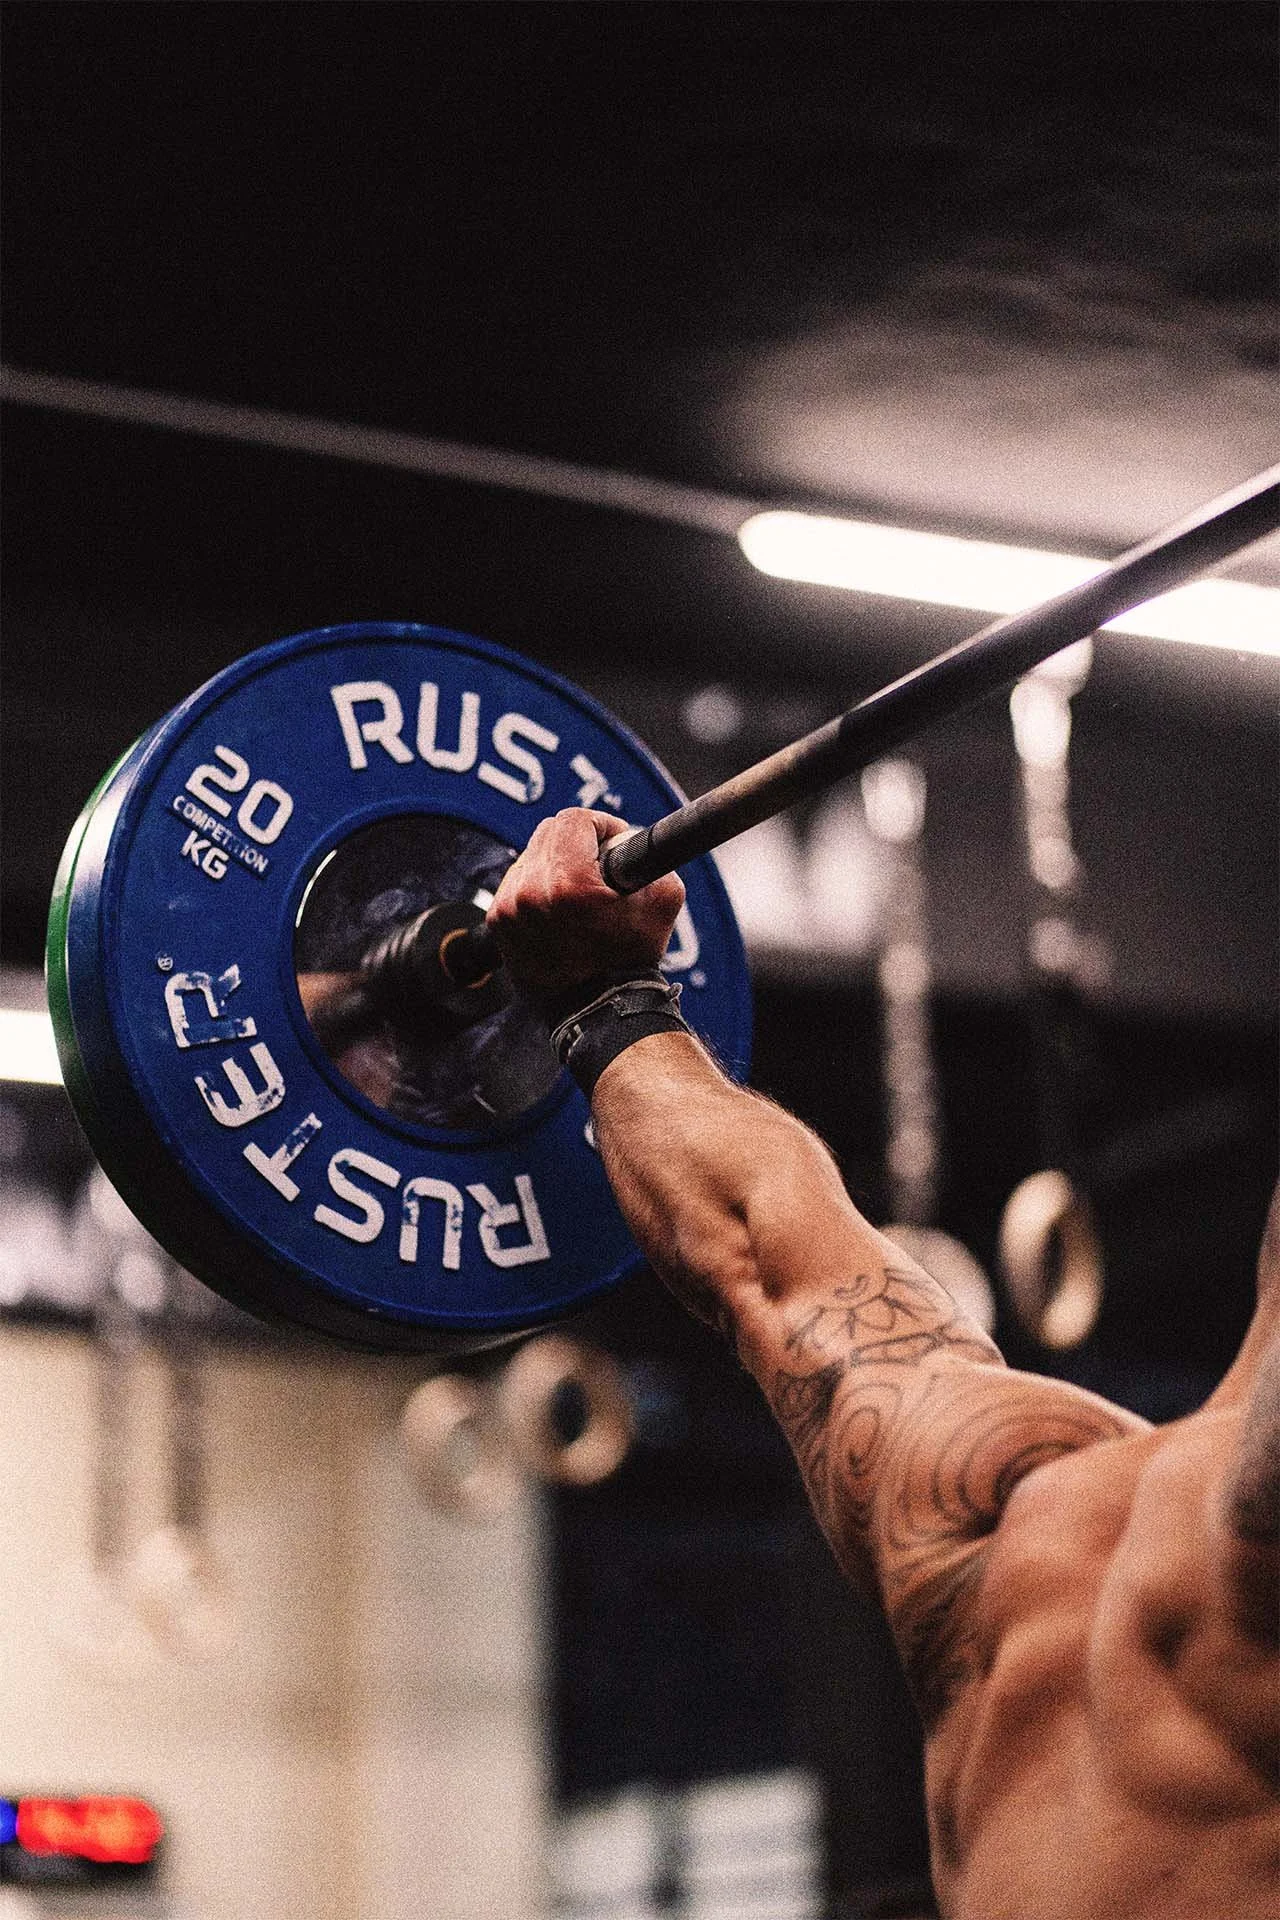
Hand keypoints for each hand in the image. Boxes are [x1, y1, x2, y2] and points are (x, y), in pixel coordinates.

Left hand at [486, 809, 685, 999]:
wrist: (594, 1009)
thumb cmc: (628, 961)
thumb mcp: (663, 899)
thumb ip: (649, 852)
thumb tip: (630, 839)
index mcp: (568, 883)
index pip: (576, 820)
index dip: (602, 826)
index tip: (613, 843)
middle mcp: (530, 892)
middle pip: (549, 833)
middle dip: (578, 843)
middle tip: (599, 867)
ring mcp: (508, 907)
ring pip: (531, 857)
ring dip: (555, 865)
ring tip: (578, 896)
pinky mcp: (497, 921)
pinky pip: (516, 884)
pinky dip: (537, 889)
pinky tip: (558, 912)